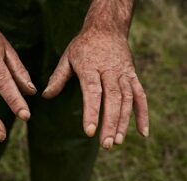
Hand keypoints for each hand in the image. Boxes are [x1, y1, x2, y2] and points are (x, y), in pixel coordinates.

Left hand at [43, 31, 148, 148]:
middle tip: (106, 145)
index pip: (93, 92)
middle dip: (110, 123)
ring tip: (118, 141)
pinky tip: (142, 132)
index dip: (92, 112)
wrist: (106, 28)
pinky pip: (140, 95)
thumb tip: (46, 96)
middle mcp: (109, 71)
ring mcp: (124, 73)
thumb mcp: (67, 57)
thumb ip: (58, 77)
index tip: (89, 132)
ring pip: (127, 99)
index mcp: (91, 67)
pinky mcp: (132, 75)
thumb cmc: (83, 45)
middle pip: (112, 99)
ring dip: (124, 121)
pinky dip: (143, 114)